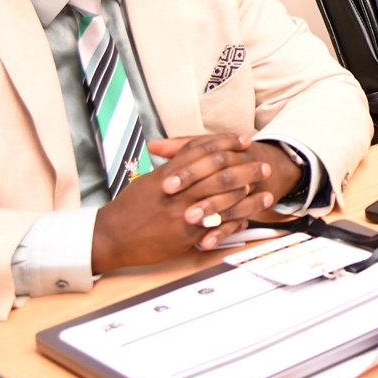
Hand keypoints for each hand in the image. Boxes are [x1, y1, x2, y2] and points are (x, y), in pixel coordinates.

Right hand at [91, 134, 274, 272]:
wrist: (111, 237)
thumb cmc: (129, 208)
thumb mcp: (149, 180)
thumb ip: (172, 166)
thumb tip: (190, 152)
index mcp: (168, 173)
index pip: (202, 150)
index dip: (226, 143)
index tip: (244, 140)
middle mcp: (178, 190)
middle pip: (218, 172)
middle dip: (245, 167)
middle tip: (263, 165)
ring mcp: (183, 212)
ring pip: (222, 198)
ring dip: (247, 194)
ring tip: (265, 191)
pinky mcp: (185, 235)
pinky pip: (216, 226)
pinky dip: (234, 220)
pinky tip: (248, 217)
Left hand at [149, 136, 303, 221]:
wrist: (272, 166)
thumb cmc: (232, 159)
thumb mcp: (209, 148)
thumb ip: (181, 148)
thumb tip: (153, 146)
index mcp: (229, 151)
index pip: (208, 158)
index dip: (187, 170)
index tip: (166, 183)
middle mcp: (242, 167)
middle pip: (221, 176)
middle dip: (197, 187)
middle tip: (172, 197)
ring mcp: (250, 188)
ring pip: (232, 199)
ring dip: (211, 209)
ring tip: (190, 219)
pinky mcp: (251, 208)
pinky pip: (238, 222)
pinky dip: (222, 232)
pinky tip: (206, 242)